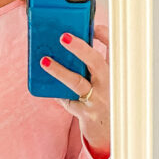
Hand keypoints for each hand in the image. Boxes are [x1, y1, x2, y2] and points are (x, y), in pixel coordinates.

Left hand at [39, 24, 110, 157]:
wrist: (108, 132)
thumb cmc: (103, 100)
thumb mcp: (103, 80)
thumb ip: (92, 64)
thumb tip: (69, 43)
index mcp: (114, 72)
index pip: (114, 48)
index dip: (104, 35)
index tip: (92, 26)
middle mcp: (108, 84)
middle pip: (96, 62)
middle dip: (80, 48)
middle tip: (63, 37)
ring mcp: (98, 99)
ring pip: (77, 82)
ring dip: (59, 70)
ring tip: (44, 61)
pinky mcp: (86, 113)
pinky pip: (66, 100)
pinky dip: (56, 92)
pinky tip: (46, 85)